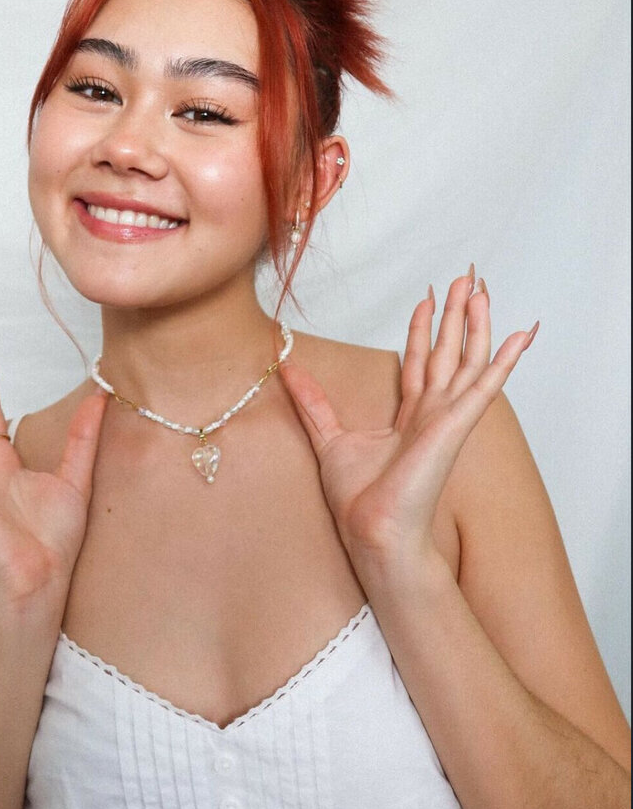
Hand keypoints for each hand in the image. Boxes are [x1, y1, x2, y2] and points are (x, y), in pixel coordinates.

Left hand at [280, 271, 537, 576]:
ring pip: (468, 359)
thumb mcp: (328, 437)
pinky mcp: (456, 425)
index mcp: (408, 418)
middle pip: (448, 353)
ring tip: (484, 289)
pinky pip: (486, 385)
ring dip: (477, 324)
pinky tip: (521, 334)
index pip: (419, 363)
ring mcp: (448, 418)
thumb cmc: (357, 500)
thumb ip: (313, 403)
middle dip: (455, 316)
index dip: (423, 331)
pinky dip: (505, 359)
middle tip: (466, 278)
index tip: (426, 300)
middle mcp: (432, 414)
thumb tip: (287, 370)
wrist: (372, 530)